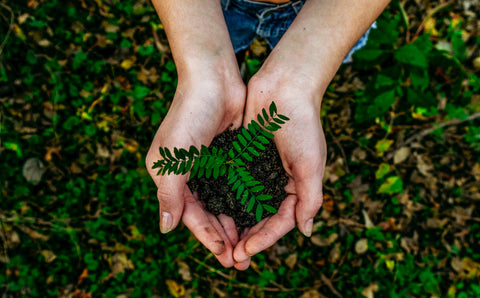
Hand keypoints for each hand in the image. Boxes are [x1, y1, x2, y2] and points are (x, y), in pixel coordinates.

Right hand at [146, 75, 245, 266]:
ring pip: (224, 203)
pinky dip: (245, 202)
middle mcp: (189, 174)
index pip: (189, 215)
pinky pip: (237, 186)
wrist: (213, 79)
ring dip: (235, 224)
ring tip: (250, 245)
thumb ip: (169, 194)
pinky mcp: (228, 156)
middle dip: (223, 236)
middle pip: (208, 213)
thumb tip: (166, 229)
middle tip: (241, 260)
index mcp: (170, 177)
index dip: (206, 236)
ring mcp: (210, 166)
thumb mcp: (173, 158)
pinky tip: (257, 217)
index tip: (224, 255)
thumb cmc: (189, 116)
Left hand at [233, 71, 326, 269]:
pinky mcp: (243, 157)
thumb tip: (305, 231)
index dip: (265, 238)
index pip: (281, 221)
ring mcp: (259, 170)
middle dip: (247, 237)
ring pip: (244, 204)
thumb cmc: (302, 124)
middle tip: (231, 257)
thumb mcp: (311, 163)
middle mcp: (277, 182)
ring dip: (234, 223)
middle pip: (261, 218)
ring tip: (219, 241)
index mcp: (297, 186)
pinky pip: (233, 183)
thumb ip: (310, 198)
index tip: (246, 251)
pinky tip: (211, 211)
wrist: (284, 86)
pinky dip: (224, 198)